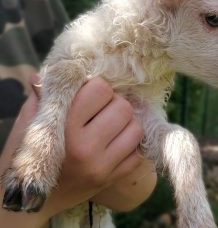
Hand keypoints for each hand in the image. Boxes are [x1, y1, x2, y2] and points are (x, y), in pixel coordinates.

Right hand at [0, 76, 156, 226]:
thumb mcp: (31, 121)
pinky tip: (114, 143)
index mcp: (64, 128)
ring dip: (125, 123)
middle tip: (101, 111)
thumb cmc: (29, 153)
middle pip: (123, 107)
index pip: (100, 89)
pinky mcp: (113, 179)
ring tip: (109, 127)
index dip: (96, 88)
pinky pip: (138, 150)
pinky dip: (129, 143)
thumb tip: (59, 69)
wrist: (34, 199)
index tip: (90, 96)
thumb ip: (47, 94)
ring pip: (136, 127)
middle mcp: (85, 149)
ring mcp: (102, 167)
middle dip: (114, 104)